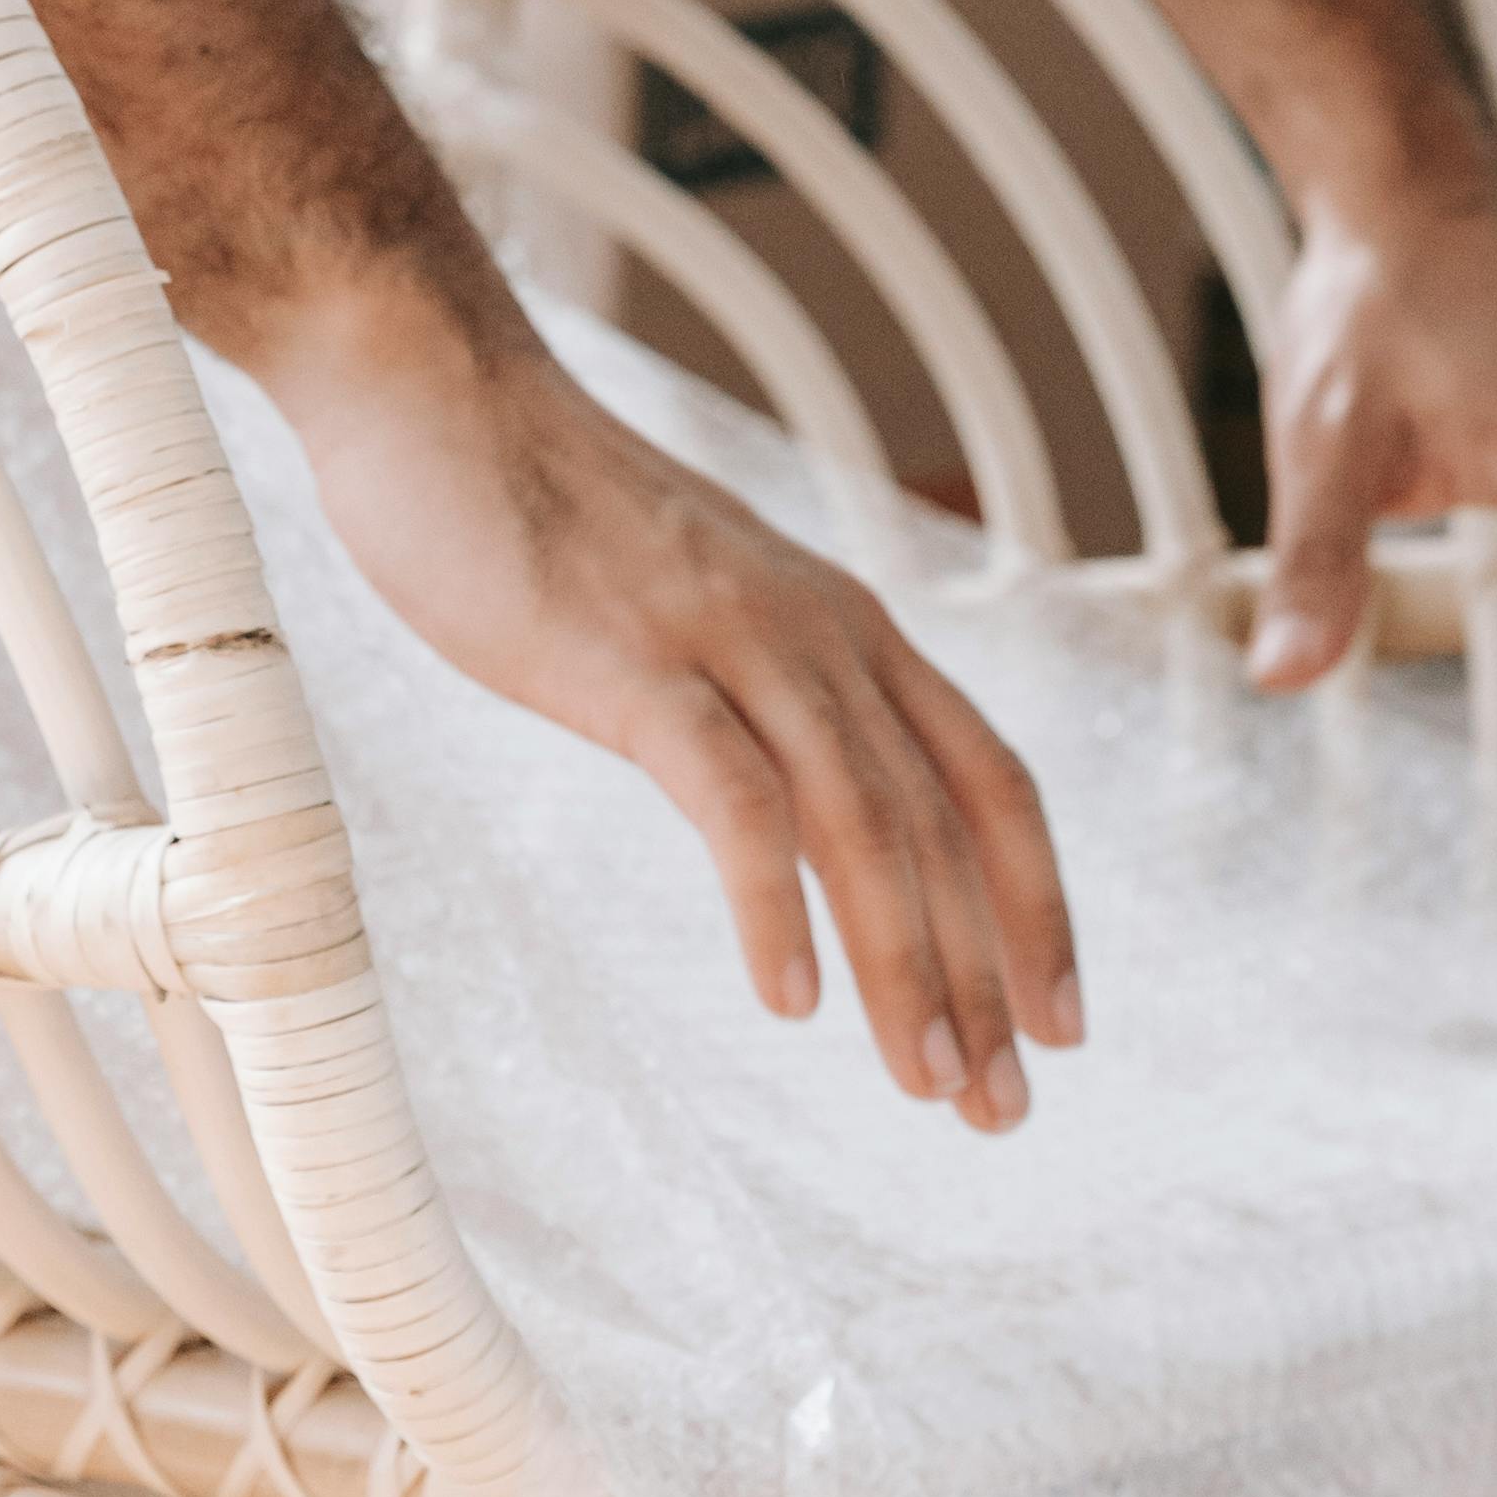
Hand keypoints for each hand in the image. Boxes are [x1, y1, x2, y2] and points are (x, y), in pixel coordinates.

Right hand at [270, 290, 1080, 1128]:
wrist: (435, 384)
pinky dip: (770, 902)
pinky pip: (729, 795)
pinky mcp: (631, 659)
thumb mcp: (696, 597)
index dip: (1037, 903)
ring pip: (861, 819)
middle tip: (1002, 1111)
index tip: (1060, 1027)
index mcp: (841, 620)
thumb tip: (800, 797)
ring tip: (929, 1082)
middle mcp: (814, 627)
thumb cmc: (547, 506)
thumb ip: (762, 682)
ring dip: (907, 961)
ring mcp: (727, 638)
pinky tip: (787, 1000)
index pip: (986, 775)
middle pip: (940, 821)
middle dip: (987, 972)